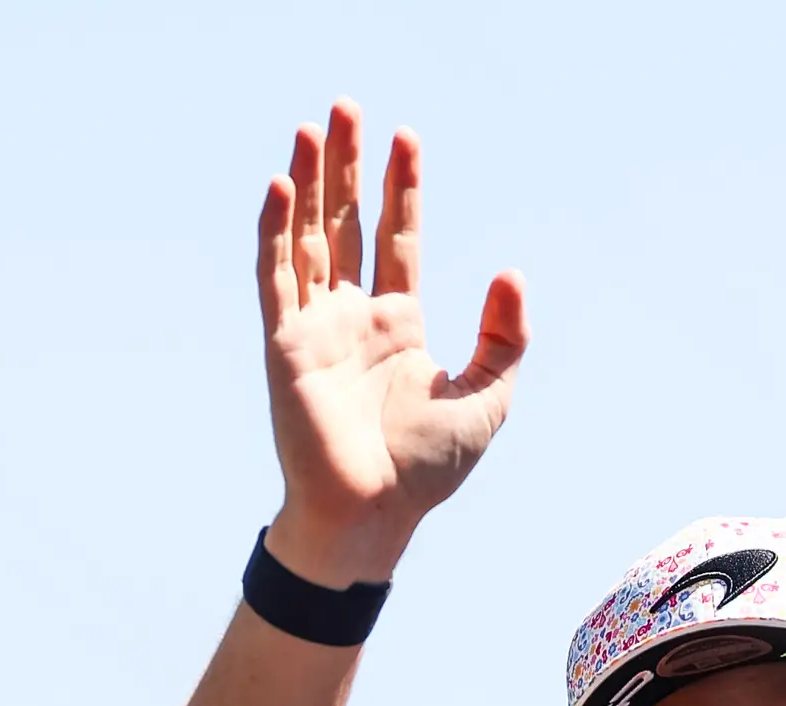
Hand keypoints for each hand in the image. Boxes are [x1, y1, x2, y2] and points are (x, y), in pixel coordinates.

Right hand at [255, 102, 526, 586]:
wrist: (373, 518)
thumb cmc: (425, 472)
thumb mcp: (489, 397)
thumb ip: (504, 335)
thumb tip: (510, 272)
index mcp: (397, 325)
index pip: (396, 237)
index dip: (400, 187)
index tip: (405, 136)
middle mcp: (352, 319)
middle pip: (345, 223)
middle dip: (346, 166)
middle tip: (345, 107)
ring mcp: (315, 329)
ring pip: (308, 238)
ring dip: (308, 183)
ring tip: (312, 128)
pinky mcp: (285, 347)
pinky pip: (276, 278)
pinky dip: (275, 232)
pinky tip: (280, 187)